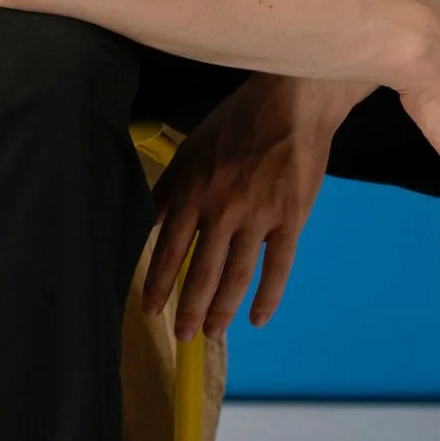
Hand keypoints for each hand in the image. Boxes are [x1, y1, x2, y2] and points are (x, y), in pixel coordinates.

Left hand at [140, 76, 340, 339]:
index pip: (170, 249)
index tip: (151, 310)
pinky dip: (268, 297)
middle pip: (202, 271)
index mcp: (195, 192)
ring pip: (236, 275)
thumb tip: (148, 220)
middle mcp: (223, 210)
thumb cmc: (237, 122)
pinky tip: (258, 320)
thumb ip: (170, 187)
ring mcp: (259, 217)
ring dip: (222, 309)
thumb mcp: (191, 149)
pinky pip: (278, 267)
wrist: (291, 104)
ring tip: (212, 333)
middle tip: (181, 336)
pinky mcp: (290, 220)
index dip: (160, 284)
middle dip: (189, 308)